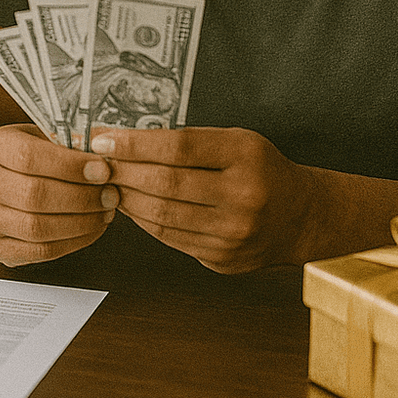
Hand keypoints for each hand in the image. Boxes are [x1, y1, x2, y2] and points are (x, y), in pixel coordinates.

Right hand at [0, 123, 119, 265]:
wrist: (3, 182)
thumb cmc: (32, 159)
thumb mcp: (46, 138)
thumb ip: (69, 144)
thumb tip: (103, 155)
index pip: (28, 156)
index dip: (70, 166)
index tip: (103, 170)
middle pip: (34, 195)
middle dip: (82, 197)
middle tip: (110, 194)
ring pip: (37, 227)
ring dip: (81, 222)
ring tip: (105, 212)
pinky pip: (39, 251)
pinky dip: (73, 242)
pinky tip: (91, 228)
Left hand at [91, 127, 317, 273]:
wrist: (300, 217)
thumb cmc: (261, 170)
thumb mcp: (236, 142)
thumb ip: (189, 142)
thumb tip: (126, 142)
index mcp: (246, 155)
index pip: (179, 146)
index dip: (134, 144)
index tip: (103, 139)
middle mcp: (243, 195)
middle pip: (166, 184)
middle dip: (123, 172)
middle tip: (97, 164)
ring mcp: (234, 232)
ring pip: (163, 216)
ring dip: (127, 199)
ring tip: (109, 184)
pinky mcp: (223, 257)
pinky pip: (171, 238)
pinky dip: (145, 221)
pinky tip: (132, 207)